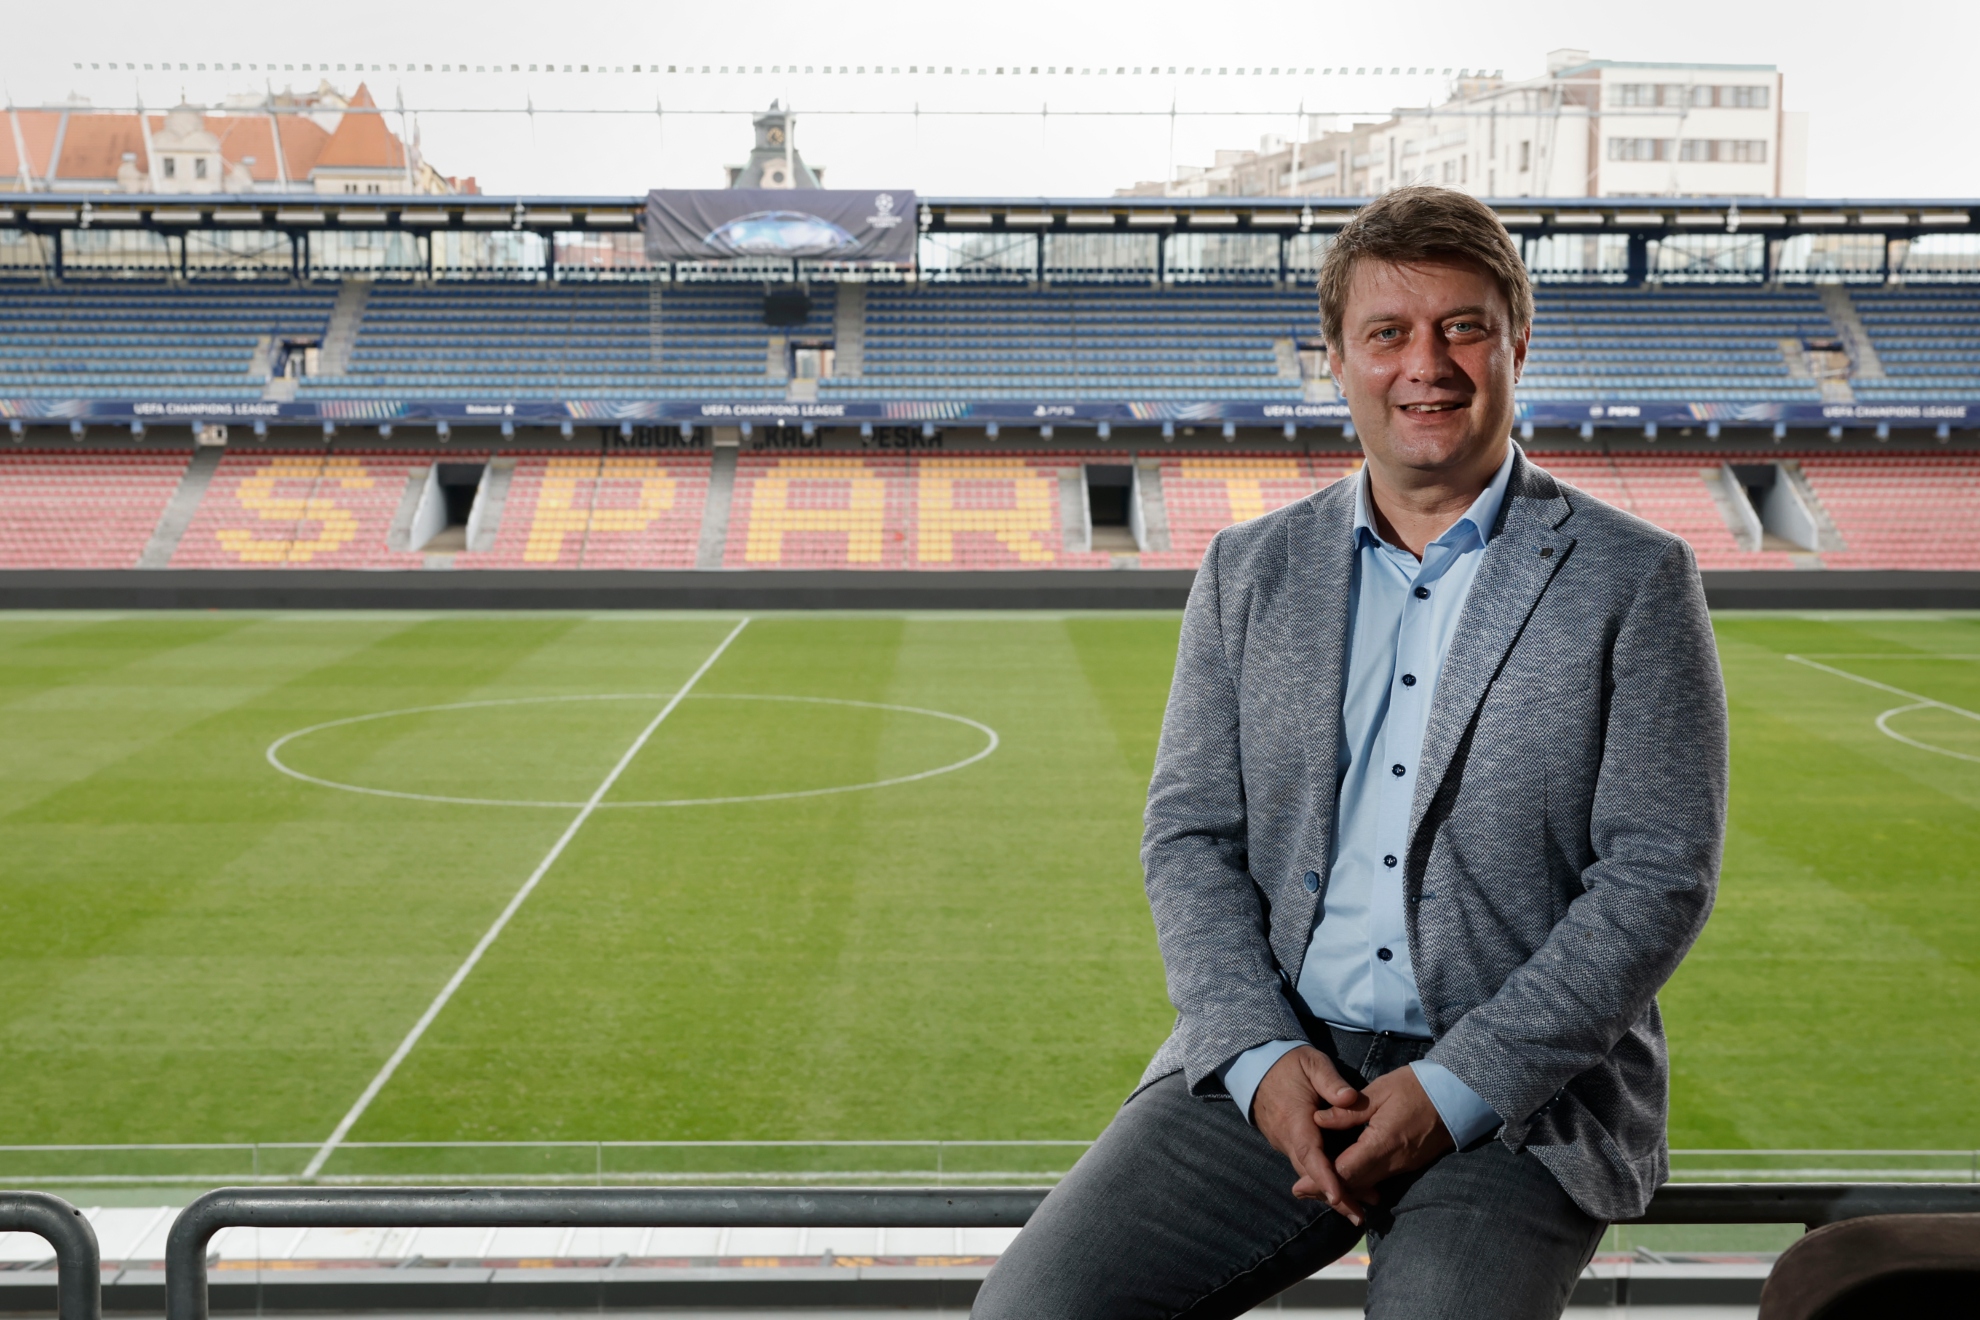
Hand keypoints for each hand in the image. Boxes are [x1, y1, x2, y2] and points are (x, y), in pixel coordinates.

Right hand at [1250, 1045, 1368, 1224]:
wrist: (1258, 1067)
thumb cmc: (1289, 1064)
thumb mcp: (1312, 1063)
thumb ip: (1330, 1080)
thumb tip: (1350, 1098)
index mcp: (1295, 1120)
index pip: (1309, 1153)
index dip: (1324, 1177)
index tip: (1339, 1196)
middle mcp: (1287, 1138)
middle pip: (1310, 1174)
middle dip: (1334, 1196)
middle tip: (1360, 1215)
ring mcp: (1286, 1144)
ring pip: (1308, 1174)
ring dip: (1331, 1192)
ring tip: (1359, 1209)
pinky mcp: (1289, 1145)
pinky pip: (1306, 1167)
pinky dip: (1323, 1181)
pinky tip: (1344, 1190)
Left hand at [1314, 1064, 1453, 1202]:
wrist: (1456, 1094)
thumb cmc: (1415, 1087)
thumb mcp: (1379, 1091)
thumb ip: (1347, 1111)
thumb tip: (1317, 1120)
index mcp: (1383, 1142)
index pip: (1347, 1171)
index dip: (1321, 1180)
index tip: (1299, 1186)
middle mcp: (1394, 1161)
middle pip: (1355, 1185)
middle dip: (1328, 1190)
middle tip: (1300, 1191)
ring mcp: (1404, 1165)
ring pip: (1368, 1185)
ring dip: (1343, 1188)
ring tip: (1316, 1187)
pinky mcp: (1409, 1164)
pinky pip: (1380, 1179)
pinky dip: (1360, 1182)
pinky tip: (1346, 1177)